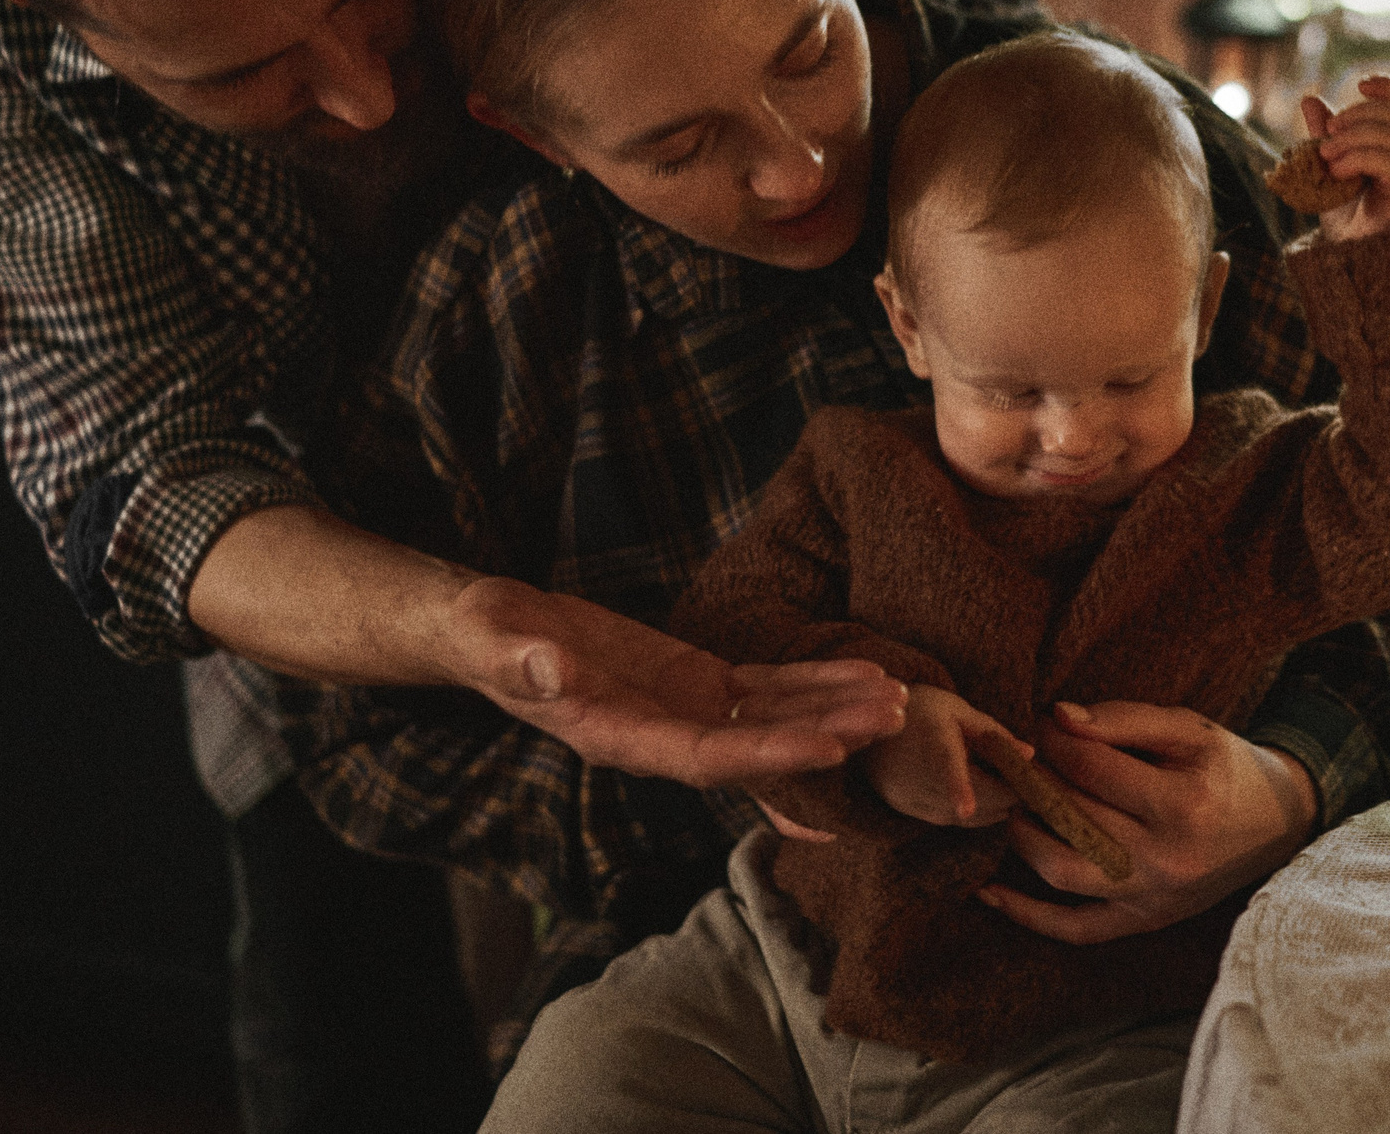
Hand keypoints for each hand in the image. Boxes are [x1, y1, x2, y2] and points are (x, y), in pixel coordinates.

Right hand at [449, 576, 907, 786]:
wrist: (494, 633)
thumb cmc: (488, 638)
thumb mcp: (495, 642)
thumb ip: (521, 663)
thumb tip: (549, 670)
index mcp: (620, 737)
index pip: (707, 757)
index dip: (771, 755)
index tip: (831, 747)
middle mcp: (664, 737)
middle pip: (758, 746)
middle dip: (827, 736)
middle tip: (896, 721)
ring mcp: (686, 712)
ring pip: (773, 720)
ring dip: (835, 712)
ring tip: (901, 699)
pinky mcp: (697, 682)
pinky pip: (767, 689)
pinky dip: (815, 683)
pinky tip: (865, 675)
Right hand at [861, 684, 1026, 826]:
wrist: (870, 718)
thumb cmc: (922, 708)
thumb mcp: (958, 709)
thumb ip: (994, 733)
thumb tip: (1029, 755)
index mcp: (931, 737)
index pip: (944, 763)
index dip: (956, 787)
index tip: (966, 809)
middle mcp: (912, 769)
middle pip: (964, 798)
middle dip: (1004, 797)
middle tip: (1025, 786)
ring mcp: (904, 791)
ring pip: (958, 817)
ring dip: (989, 809)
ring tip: (1004, 790)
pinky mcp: (901, 805)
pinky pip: (943, 819)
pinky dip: (967, 815)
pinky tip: (979, 799)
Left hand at [978, 701, 1318, 943]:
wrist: (1278, 823)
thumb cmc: (1226, 767)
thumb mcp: (1188, 730)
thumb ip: (1124, 718)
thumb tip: (1058, 717)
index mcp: (1182, 805)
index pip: (1090, 767)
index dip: (1053, 738)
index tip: (1038, 723)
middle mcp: (1166, 859)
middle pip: (1071, 815)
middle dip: (1033, 779)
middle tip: (1015, 757)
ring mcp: (1153, 898)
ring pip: (1062, 871)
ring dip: (1021, 834)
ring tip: (1008, 803)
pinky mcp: (1144, 922)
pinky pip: (1076, 929)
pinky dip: (1028, 914)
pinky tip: (988, 890)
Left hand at [1299, 74, 1389, 240]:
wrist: (1355, 258)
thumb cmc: (1345, 217)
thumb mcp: (1327, 169)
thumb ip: (1322, 136)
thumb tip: (1310, 99)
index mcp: (1389, 145)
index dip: (1385, 87)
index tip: (1360, 83)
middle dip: (1355, 115)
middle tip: (1327, 135)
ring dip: (1352, 139)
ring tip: (1326, 156)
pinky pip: (1388, 160)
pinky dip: (1358, 158)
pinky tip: (1338, 171)